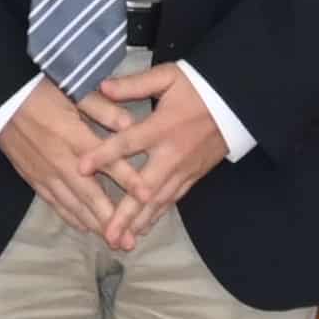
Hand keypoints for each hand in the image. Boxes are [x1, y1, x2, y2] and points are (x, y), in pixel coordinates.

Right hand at [0, 79, 139, 250]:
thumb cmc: (39, 89)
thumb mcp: (72, 89)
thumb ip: (102, 108)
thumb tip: (129, 124)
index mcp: (74, 136)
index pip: (108, 162)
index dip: (129, 179)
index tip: (148, 195)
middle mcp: (61, 161)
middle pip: (90, 195)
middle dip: (111, 219)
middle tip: (130, 241)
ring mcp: (45, 173)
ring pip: (72, 205)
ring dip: (93, 224)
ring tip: (113, 241)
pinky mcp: (32, 177)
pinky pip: (54, 203)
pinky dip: (70, 217)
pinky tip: (84, 227)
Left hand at [81, 61, 233, 250]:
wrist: (237, 102)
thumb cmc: (199, 87)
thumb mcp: (167, 77)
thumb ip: (135, 84)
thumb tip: (102, 86)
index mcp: (162, 127)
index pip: (128, 143)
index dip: (104, 155)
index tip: (81, 168)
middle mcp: (172, 154)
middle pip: (145, 188)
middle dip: (125, 213)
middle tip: (107, 233)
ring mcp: (184, 169)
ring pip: (159, 202)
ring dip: (139, 222)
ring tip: (121, 241)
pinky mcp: (193, 177)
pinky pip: (172, 200)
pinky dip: (157, 216)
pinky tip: (142, 229)